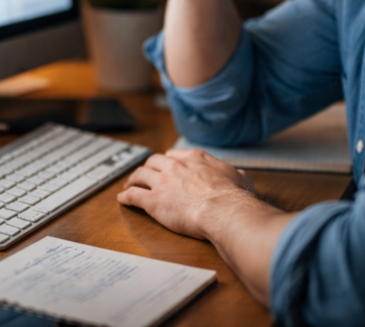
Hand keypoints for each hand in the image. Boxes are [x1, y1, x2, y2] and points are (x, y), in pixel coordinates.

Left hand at [117, 148, 257, 238]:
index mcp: (195, 159)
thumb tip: (242, 177)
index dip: (167, 161)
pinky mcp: (153, 200)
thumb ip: (237, 175)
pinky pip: (133, 195)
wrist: (223, 209)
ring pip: (140, 174)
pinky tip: (122, 199)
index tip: (164, 166)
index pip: (174, 155)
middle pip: (154, 161)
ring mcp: (162, 182)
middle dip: (148, 168)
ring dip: (133, 179)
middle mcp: (175, 166)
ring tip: (129, 184)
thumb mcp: (241, 179)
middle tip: (144, 175)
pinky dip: (126, 196)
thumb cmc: (234, 197)